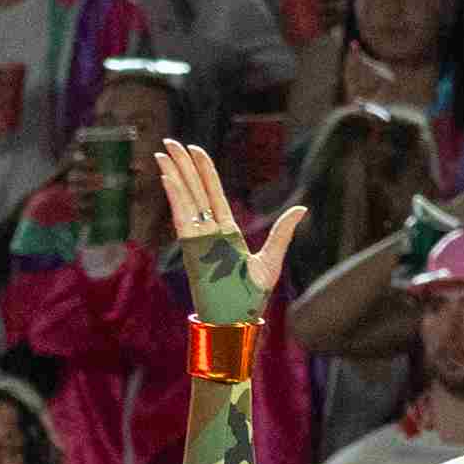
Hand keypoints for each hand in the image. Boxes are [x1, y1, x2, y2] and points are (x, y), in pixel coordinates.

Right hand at [153, 137, 302, 323]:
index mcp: (226, 233)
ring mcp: (197, 238)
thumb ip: (282, 231)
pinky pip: (181, 217)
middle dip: (182, 165)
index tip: (194, 150)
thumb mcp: (271, 259)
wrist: (237, 321)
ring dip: (173, 174)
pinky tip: (167, 176)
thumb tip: (301, 208)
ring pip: (184, 199)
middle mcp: (208, 232)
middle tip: (170, 142)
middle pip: (194, 190)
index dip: (204, 171)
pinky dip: (174, 196)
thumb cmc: (251, 298)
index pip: (212, 194)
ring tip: (162, 151)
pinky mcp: (190, 247)